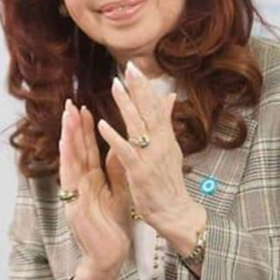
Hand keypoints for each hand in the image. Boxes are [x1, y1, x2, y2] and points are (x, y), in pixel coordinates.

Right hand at [59, 99, 131, 279]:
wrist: (111, 257)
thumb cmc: (114, 227)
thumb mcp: (120, 192)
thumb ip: (117, 170)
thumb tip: (119, 145)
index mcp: (92, 180)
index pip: (87, 150)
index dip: (84, 129)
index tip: (83, 108)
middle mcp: (80, 184)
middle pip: (75, 151)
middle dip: (72, 127)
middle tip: (69, 104)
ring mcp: (75, 195)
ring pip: (70, 161)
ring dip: (67, 138)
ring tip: (66, 117)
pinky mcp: (74, 206)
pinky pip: (70, 180)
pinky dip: (67, 161)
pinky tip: (64, 145)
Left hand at [96, 62, 205, 252]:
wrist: (175, 212)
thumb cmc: (169, 182)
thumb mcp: (170, 148)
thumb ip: (166, 122)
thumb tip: (169, 97)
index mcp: (166, 137)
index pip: (155, 106)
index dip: (145, 87)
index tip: (135, 68)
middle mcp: (160, 143)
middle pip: (149, 111)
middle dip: (139, 88)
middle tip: (129, 67)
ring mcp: (150, 157)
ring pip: (138, 126)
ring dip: (126, 105)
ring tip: (115, 86)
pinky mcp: (140, 172)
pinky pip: (126, 151)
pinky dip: (115, 137)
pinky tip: (103, 124)